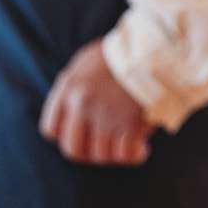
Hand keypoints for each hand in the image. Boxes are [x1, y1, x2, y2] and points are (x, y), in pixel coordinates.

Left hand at [39, 39, 153, 165]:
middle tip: (103, 147)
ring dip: (114, 154)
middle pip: (73, 150)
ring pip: (101, 156)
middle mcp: (83, 105)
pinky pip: (126, 156)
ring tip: (127, 144)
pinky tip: (142, 147)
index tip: (83, 134)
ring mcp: (107, 118)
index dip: (66, 136)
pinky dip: (133, 155)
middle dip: (88, 153)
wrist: (155, 52)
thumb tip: (71, 109)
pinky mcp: (131, 127)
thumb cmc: (124, 55)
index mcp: (69, 88)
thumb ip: (75, 86)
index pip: (51, 130)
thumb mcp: (87, 62)